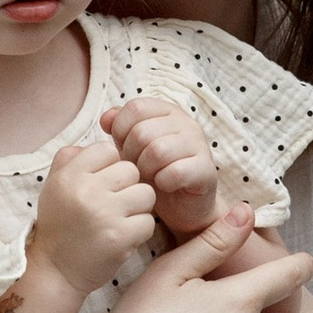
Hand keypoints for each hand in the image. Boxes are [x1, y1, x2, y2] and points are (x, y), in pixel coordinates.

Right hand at [29, 136, 158, 297]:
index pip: (107, 150)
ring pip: (146, 194)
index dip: (111, 167)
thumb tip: (101, 144)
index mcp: (69, 175)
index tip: (103, 186)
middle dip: (128, 187)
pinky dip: (140, 231)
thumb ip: (71, 159)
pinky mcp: (119, 237)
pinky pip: (148, 221)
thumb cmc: (60, 226)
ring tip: (121, 220)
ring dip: (138, 208)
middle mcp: (85, 191)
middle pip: (132, 170)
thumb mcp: (55, 187)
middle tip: (115, 205)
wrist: (56, 271)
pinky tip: (123, 238)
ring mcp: (103, 214)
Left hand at [99, 95, 223, 235]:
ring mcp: (199, 145)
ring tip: (148, 176)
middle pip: (142, 131)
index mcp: (167, 112)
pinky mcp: (206, 170)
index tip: (123, 147)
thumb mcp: (131, 148)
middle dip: (131, 154)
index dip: (121, 129)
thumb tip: (106, 119)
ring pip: (158, 151)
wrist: (182, 204)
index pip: (136, 107)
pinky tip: (164, 185)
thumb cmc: (154, 171)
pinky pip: (176, 172)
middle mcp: (186, 123)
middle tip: (135, 168)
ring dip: (146, 169)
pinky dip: (163, 182)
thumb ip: (118, 128)